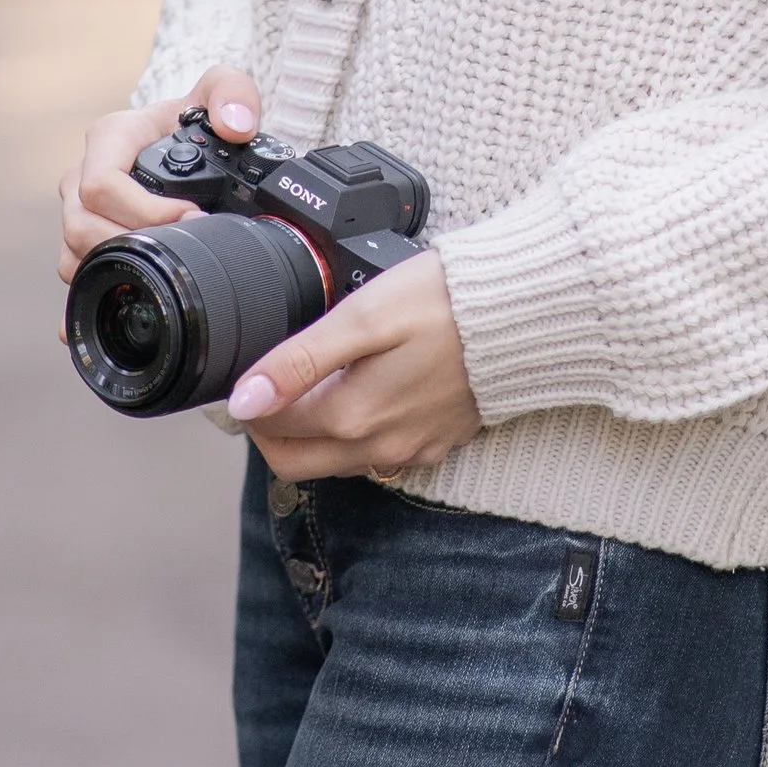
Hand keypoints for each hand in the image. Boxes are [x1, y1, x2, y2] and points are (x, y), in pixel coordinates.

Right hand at [57, 63, 260, 292]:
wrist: (181, 138)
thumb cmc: (194, 115)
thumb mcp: (222, 88)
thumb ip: (233, 93)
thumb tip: (235, 126)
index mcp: (108, 138)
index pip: (102, 184)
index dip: (145, 211)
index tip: (191, 216)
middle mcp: (81, 175)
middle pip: (83, 225)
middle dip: (134, 245)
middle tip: (187, 249)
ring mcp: (77, 210)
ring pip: (75, 252)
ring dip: (117, 268)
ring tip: (165, 270)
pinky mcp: (81, 239)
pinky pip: (74, 272)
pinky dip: (90, 292)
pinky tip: (110, 311)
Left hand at [230, 248, 481, 482]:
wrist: (523, 315)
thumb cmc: (444, 304)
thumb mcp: (362, 318)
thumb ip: (298, 362)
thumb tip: (244, 399)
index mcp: (352, 417)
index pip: (269, 427)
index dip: (249, 399)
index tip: (249, 373)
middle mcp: (377, 448)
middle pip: (294, 462)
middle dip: (269, 429)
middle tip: (269, 385)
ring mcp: (410, 451)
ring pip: (334, 462)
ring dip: (312, 432)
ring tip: (316, 381)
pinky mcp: (436, 445)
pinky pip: (378, 455)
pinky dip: (356, 433)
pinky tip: (366, 391)